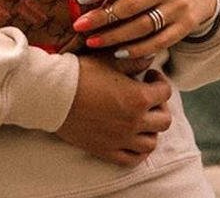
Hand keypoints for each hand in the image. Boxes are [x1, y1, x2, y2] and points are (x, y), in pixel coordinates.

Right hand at [55, 55, 171, 167]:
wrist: (54, 93)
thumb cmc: (81, 72)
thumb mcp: (109, 59)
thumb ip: (134, 60)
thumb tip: (150, 59)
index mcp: (138, 98)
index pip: (165, 92)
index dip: (160, 82)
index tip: (150, 77)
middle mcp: (134, 122)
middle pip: (164, 120)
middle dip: (160, 106)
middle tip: (148, 97)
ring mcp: (122, 139)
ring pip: (151, 142)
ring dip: (151, 129)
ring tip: (141, 118)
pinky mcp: (107, 151)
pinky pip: (133, 159)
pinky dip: (138, 151)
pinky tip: (132, 138)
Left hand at [72, 0, 216, 60]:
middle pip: (131, 5)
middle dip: (102, 17)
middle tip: (79, 25)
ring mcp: (178, 8)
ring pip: (142, 26)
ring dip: (114, 37)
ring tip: (91, 41)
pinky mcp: (184, 28)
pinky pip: (158, 42)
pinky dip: (136, 50)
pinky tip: (117, 52)